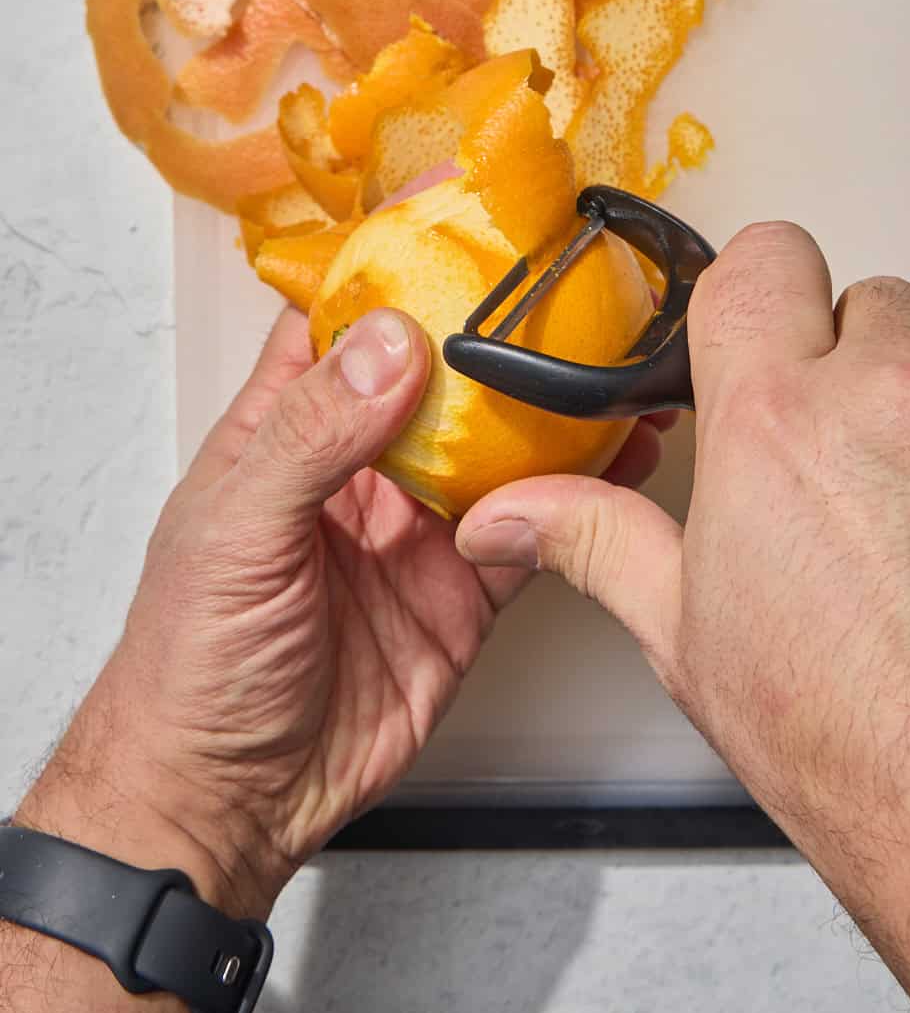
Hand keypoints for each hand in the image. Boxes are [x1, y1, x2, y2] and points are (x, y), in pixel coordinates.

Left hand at [18, 306, 668, 920]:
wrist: (227, 802)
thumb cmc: (191, 666)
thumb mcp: (235, 534)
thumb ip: (313, 437)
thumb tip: (389, 344)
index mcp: (288, 430)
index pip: (343, 320)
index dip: (396, 262)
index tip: (457, 210)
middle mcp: (360, 466)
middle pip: (442, 373)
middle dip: (499, 328)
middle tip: (566, 279)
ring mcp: (417, 525)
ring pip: (500, 444)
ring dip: (553, 406)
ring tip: (613, 359)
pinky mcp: (466, 589)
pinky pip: (533, 526)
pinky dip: (580, 495)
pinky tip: (616, 458)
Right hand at [459, 222, 909, 1012]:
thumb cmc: (854, 737)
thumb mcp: (687, 635)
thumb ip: (594, 540)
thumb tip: (508, 516)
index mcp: (775, 419)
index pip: (763, 260)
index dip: (760, 292)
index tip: (762, 332)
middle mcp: (890, 394)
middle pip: (870, 304)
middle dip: (852, 362)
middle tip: (843, 455)